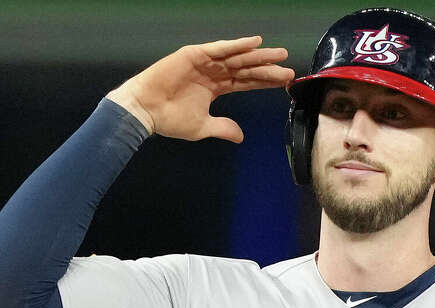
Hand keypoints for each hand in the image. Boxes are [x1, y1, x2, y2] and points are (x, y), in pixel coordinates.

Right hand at [106, 36, 295, 142]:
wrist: (145, 111)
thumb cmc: (169, 119)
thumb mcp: (202, 126)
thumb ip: (222, 128)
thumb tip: (240, 137)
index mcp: (216, 87)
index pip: (246, 82)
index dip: (265, 81)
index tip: (285, 82)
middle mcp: (213, 73)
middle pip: (246, 68)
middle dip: (267, 67)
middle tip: (289, 67)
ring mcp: (204, 62)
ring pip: (237, 57)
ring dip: (258, 55)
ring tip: (279, 54)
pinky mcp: (194, 55)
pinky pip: (219, 49)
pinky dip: (236, 45)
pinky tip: (254, 43)